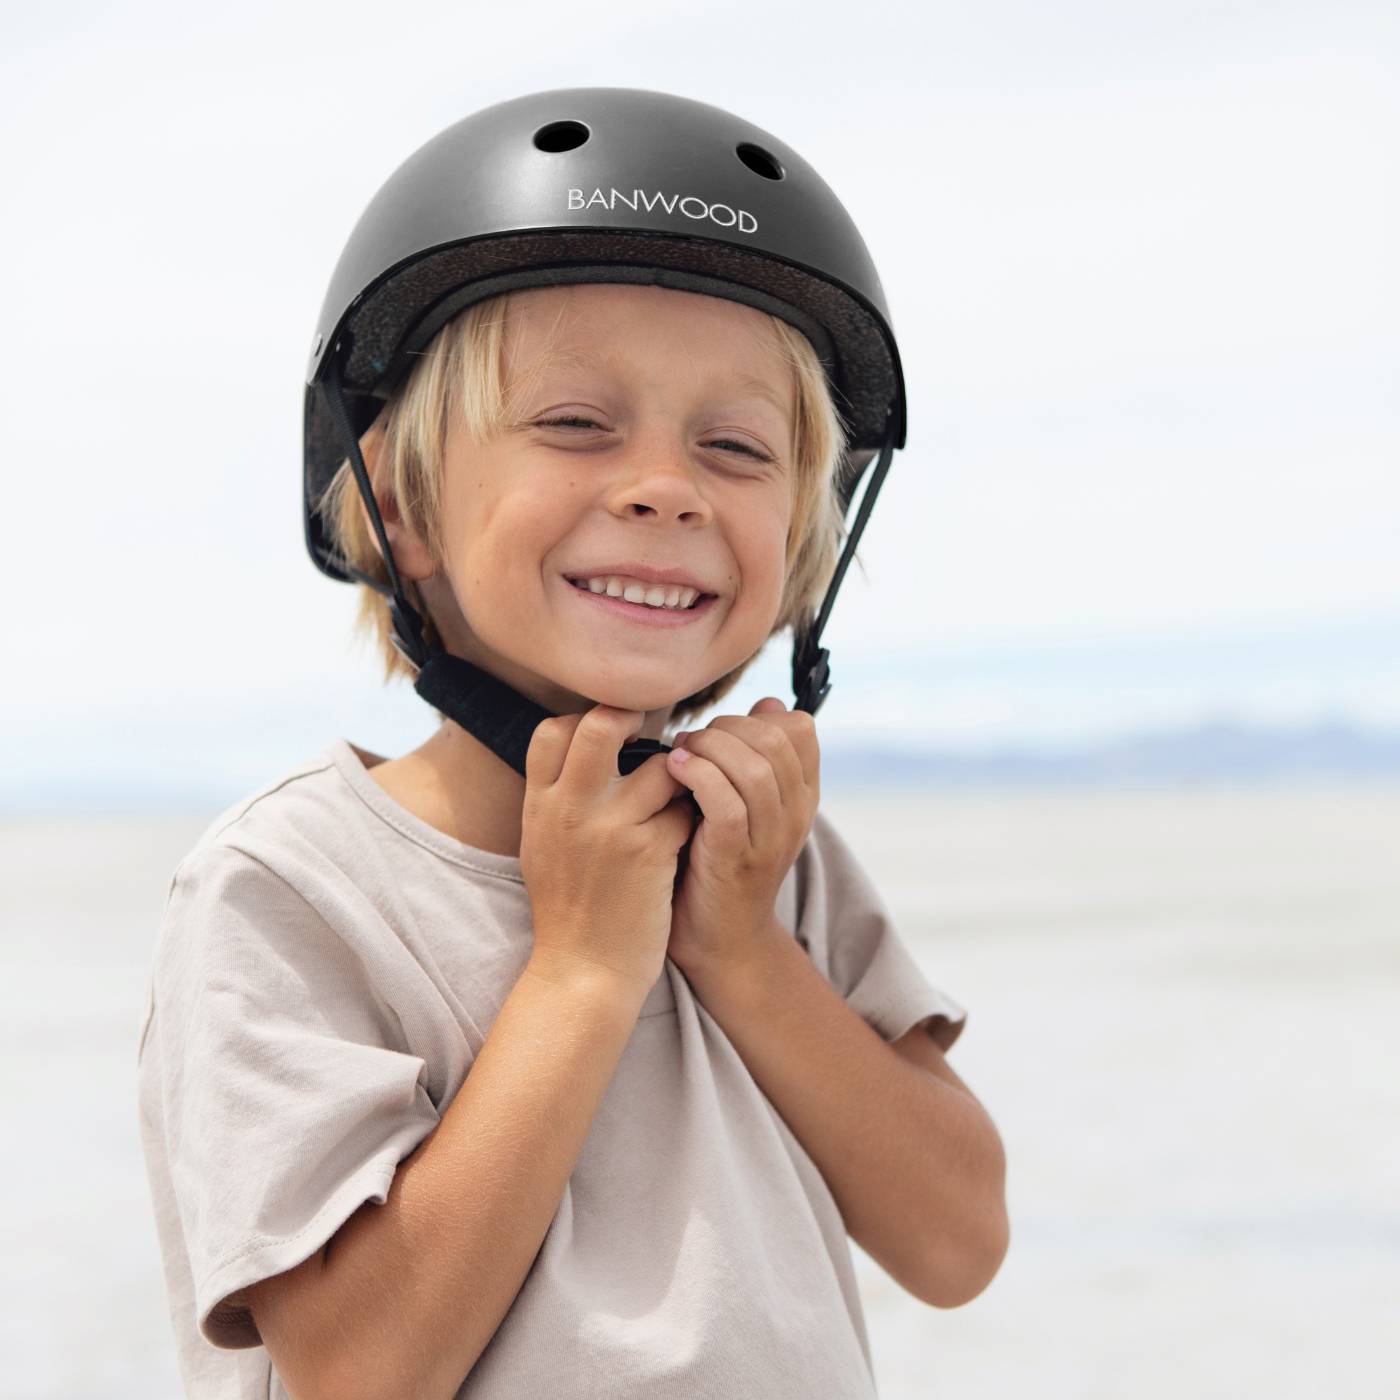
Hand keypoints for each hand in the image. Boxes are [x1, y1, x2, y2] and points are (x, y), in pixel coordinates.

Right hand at [521, 705, 693, 994]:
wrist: (583, 972)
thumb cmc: (568, 909)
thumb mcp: (542, 845)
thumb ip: (557, 797)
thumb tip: (582, 745)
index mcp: (539, 805)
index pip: (552, 729)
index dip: (584, 721)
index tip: (609, 737)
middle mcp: (571, 809)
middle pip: (601, 724)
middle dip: (633, 718)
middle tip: (651, 733)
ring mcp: (612, 828)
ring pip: (663, 766)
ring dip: (677, 777)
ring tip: (673, 798)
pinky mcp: (649, 852)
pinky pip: (684, 810)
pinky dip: (688, 820)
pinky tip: (682, 838)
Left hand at [663, 696, 819, 973]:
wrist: (719, 940)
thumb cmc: (720, 860)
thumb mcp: (747, 803)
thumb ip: (754, 756)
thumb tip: (767, 704)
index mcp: (802, 796)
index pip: (799, 729)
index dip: (755, 717)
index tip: (719, 732)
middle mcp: (795, 814)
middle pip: (775, 741)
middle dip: (725, 728)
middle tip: (690, 740)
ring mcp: (769, 838)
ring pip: (754, 768)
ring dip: (708, 747)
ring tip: (678, 753)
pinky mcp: (737, 858)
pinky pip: (728, 802)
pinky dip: (698, 775)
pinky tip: (673, 770)